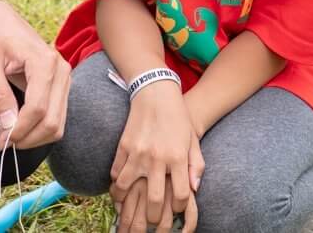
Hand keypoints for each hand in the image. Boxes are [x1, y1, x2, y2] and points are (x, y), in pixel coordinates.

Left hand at [0, 0, 71, 148]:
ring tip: (8, 136)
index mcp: (44, 62)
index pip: (38, 109)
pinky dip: (38, 129)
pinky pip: (56, 117)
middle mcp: (61, 70)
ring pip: (58, 124)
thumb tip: (8, 125)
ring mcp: (64, 78)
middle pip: (52, 122)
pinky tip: (18, 127)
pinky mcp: (61, 86)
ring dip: (34, 138)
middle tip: (2, 143)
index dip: (20, 130)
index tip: (1, 140)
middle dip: (27, 139)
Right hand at [110, 83, 197, 231]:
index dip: (178, 208)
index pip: (180, 195)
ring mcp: (137, 153)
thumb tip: (194, 188)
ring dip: (126, 203)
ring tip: (129, 208)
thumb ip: (196, 166)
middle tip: (152, 221)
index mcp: (177, 157)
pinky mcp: (123, 146)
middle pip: (153, 200)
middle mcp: (157, 158)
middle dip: (153, 217)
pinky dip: (116, 184)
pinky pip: (116, 172)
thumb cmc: (177, 118)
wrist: (155, 92)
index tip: (175, 209)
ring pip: (127, 189)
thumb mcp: (192, 140)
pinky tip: (120, 188)